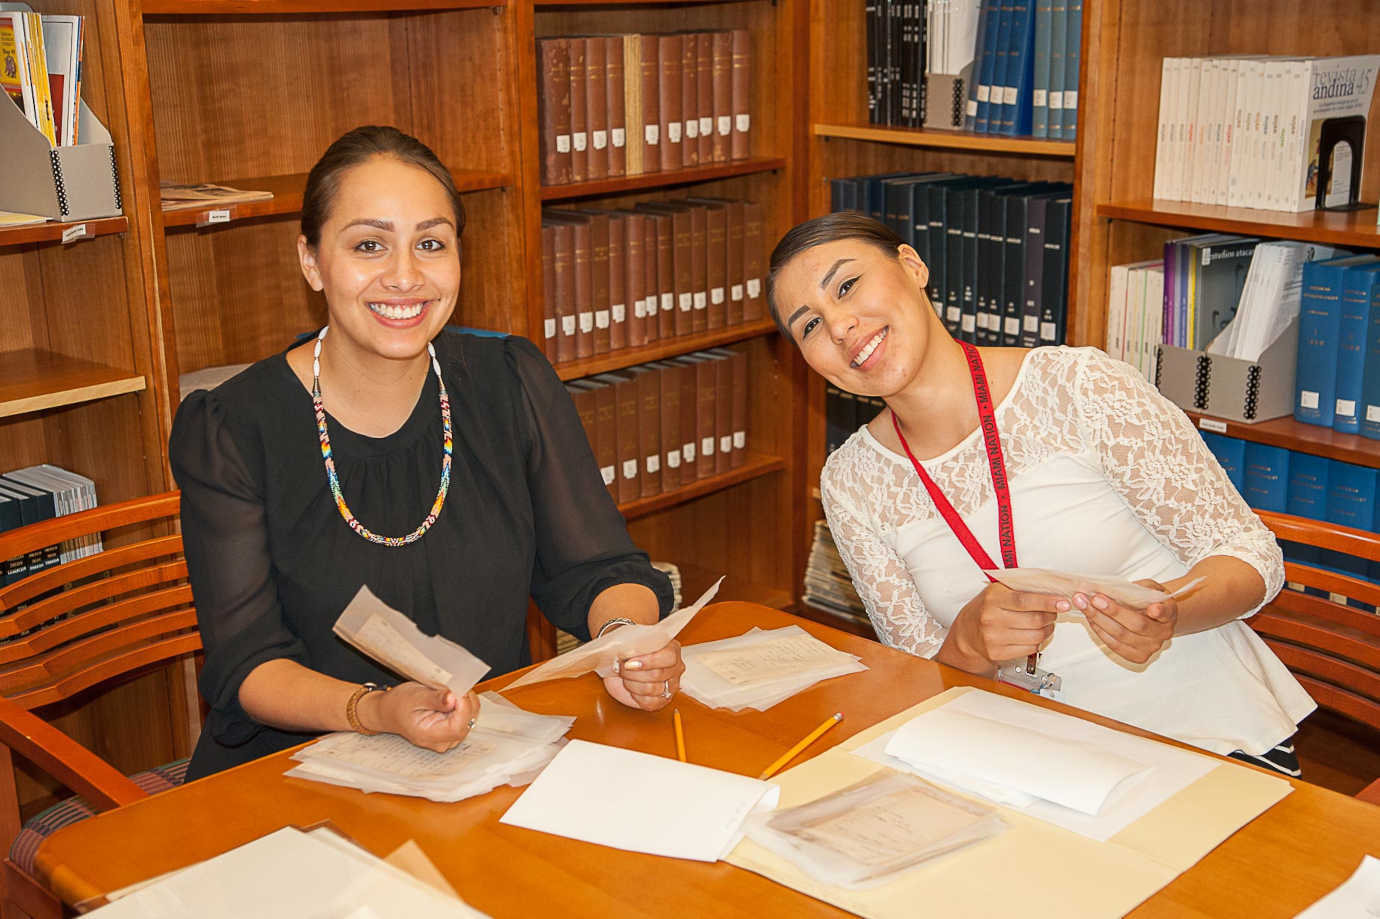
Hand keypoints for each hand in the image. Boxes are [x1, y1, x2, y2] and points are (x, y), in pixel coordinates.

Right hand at [366, 683, 479, 752]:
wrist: (389, 712)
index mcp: (430, 736)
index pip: (459, 725)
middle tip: (451, 686)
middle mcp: (443, 741)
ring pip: (470, 717)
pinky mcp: (453, 731)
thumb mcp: (414, 696)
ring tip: (447, 693)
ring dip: (464, 701)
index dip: (463, 706)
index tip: (457, 690)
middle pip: (467, 720)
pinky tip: (450, 698)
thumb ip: (435, 699)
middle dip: (464, 700)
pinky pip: (467, 716)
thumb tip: (453, 699)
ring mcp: (449, 738)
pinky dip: (462, 704)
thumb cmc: (398, 705)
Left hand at [603, 640, 683, 711]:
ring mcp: (671, 686)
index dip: (648, 661)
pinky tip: (633, 689)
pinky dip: (636, 696)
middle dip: (633, 673)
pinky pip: (650, 703)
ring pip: (652, 689)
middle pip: (657, 674)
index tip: (629, 663)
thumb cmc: (628, 653)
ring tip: (627, 677)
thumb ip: (635, 643)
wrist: (620, 667)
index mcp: (672, 649)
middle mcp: (675, 667)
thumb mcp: (631, 642)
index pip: (668, 657)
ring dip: (632, 684)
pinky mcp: (663, 701)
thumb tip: (630, 650)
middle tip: (622, 667)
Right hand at [941, 582, 1062, 673]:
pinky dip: (1038, 641)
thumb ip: (1021, 587)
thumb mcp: (998, 591)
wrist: (966, 634)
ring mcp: (994, 638)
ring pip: (1036, 636)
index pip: (1025, 600)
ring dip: (1047, 629)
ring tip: (1045, 623)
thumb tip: (1051, 586)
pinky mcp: (998, 653)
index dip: (1048, 602)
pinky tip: (1034, 634)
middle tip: (1055, 610)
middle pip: (1034, 619)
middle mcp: (992, 618)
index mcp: (993, 598)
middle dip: (1051, 615)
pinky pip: (1030, 649)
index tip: (1064, 602)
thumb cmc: (986, 609)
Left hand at [1073, 579, 1176, 663]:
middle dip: (1112, 611)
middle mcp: (1162, 633)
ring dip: (1099, 619)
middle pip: (1137, 624)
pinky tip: (1090, 617)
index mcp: (1169, 614)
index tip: (1152, 608)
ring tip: (1083, 605)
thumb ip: (1138, 588)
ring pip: (1121, 636)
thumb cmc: (1149, 601)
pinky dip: (1099, 630)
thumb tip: (1111, 588)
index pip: (1166, 613)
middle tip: (1093, 598)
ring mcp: (1150, 647)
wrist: (1155, 617)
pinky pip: (1114, 645)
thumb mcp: (1149, 588)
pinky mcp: (1137, 656)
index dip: (1159, 612)